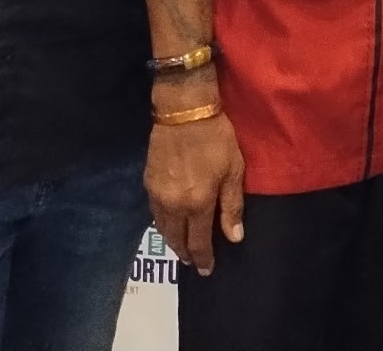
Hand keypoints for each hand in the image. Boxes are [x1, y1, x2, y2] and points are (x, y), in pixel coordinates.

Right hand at [146, 106, 244, 275]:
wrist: (184, 112)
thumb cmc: (216, 139)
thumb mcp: (233, 170)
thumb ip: (232, 206)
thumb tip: (234, 238)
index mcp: (197, 204)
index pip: (199, 241)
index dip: (203, 258)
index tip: (206, 270)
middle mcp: (174, 205)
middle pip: (177, 239)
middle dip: (185, 253)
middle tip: (192, 262)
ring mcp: (157, 194)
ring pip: (163, 228)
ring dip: (172, 240)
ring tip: (181, 247)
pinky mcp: (148, 182)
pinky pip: (154, 212)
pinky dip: (162, 223)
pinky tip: (168, 223)